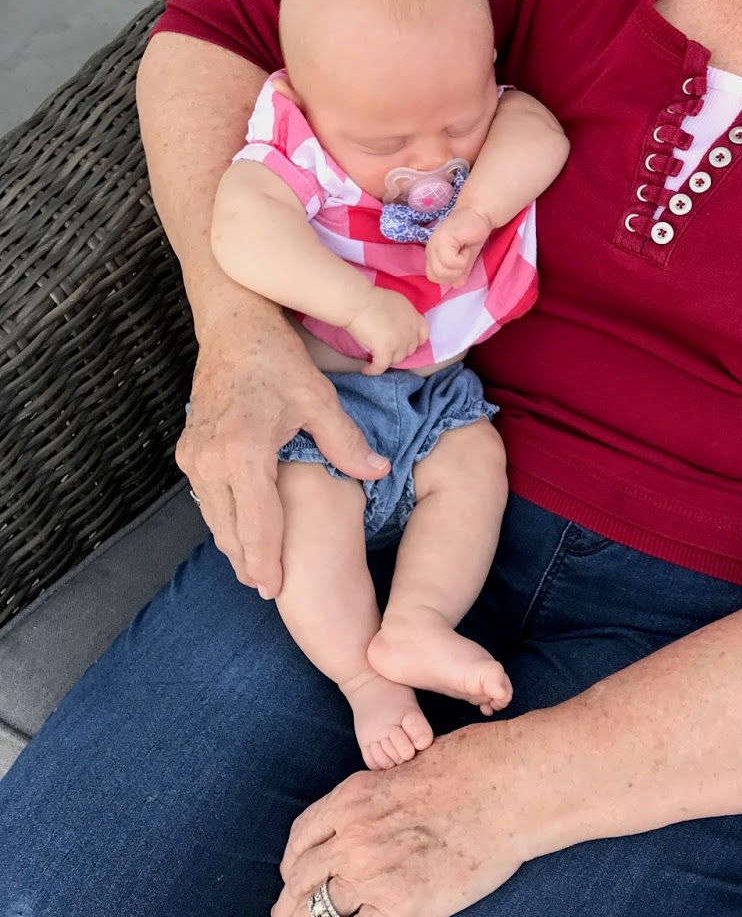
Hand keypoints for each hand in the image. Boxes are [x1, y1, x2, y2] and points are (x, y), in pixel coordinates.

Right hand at [177, 294, 389, 596]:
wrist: (231, 325)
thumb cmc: (275, 358)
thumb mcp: (317, 397)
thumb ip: (346, 441)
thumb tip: (379, 471)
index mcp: (243, 451)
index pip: (255, 523)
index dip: (266, 560)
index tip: (275, 590)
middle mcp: (209, 460)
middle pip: (229, 530)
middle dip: (249, 562)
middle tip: (271, 590)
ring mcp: (193, 456)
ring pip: (214, 518)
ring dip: (236, 544)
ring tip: (259, 571)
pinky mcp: (188, 450)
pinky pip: (208, 499)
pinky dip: (226, 520)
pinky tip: (244, 533)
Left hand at [269, 722, 526, 916]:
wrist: (505, 789)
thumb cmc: (472, 770)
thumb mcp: (409, 768)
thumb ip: (385, 793)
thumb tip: (388, 805)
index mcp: (353, 798)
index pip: (303, 836)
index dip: (291, 864)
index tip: (292, 880)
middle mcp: (350, 835)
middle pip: (298, 879)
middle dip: (285, 908)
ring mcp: (369, 873)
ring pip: (310, 914)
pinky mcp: (395, 908)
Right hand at [345, 286, 428, 373]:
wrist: (360, 302)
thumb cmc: (373, 298)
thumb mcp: (397, 302)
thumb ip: (403, 316)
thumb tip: (396, 325)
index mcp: (414, 318)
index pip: (423, 335)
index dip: (416, 341)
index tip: (405, 342)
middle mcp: (410, 332)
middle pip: (410, 349)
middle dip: (399, 350)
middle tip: (386, 348)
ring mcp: (399, 343)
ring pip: (397, 359)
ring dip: (388, 359)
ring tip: (376, 357)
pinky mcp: (385, 351)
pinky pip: (381, 367)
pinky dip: (373, 370)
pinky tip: (365, 369)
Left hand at [425, 203, 492, 287]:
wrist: (479, 215)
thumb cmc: (472, 234)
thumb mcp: (467, 258)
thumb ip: (460, 272)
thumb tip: (456, 285)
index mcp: (432, 254)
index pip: (433, 277)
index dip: (449, 276)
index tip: (461, 262)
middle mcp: (430, 249)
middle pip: (436, 276)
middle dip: (455, 273)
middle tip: (464, 257)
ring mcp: (435, 244)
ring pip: (443, 271)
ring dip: (460, 265)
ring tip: (465, 251)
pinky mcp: (442, 239)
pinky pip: (450, 261)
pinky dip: (463, 258)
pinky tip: (466, 247)